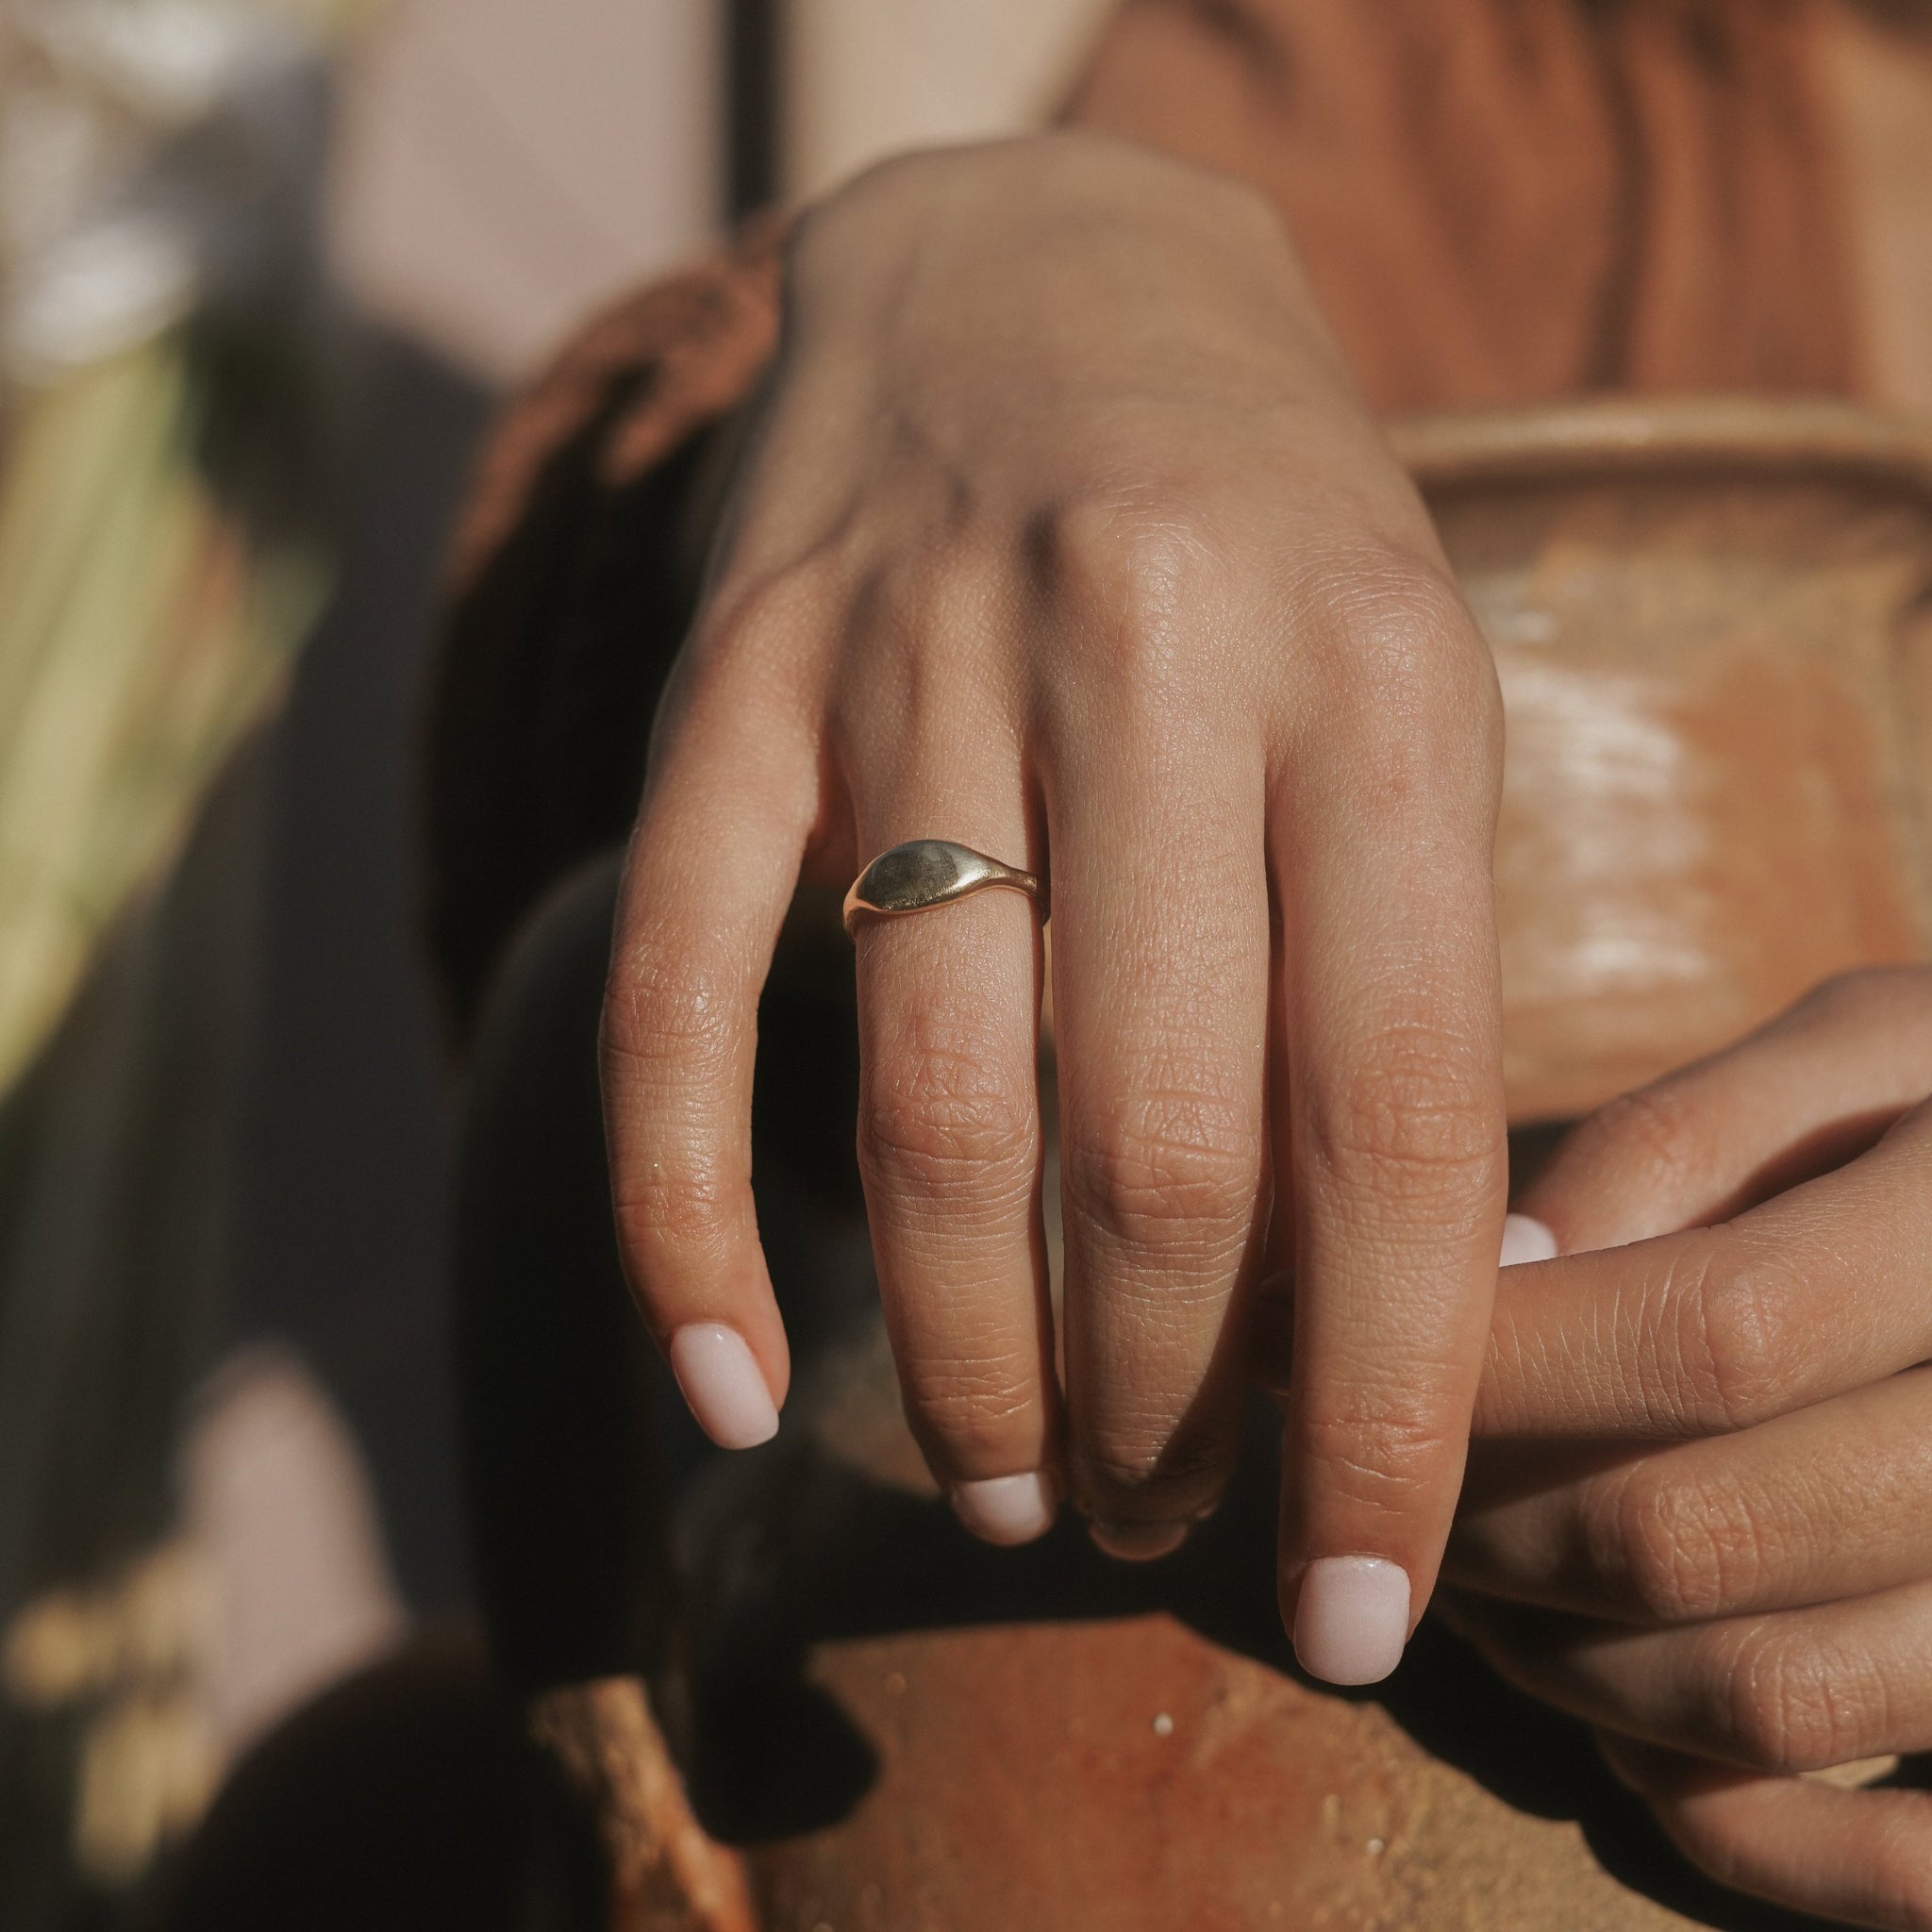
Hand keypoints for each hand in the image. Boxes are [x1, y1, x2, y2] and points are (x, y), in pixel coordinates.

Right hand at [600, 132, 1507, 1682]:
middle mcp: (1142, 648)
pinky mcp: (724, 684)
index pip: (1395, 1118)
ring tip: (997, 1482)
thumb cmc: (1258, 538)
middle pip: (1156, 1147)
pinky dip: (687, 1226)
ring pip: (931, 1106)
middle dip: (1161, 1407)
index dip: (1382, 1403)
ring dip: (965, 1358)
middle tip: (1153, 1517)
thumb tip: (1371, 1328)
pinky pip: (673, 1000)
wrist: (1037, 275)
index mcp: (1372, 675)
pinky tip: (728, 1384)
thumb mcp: (1401, 701)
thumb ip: (1392, 977)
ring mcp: (906, 658)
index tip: (1351, 1594)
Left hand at [1446, 967, 1931, 1928]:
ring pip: (1773, 1697)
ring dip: (1564, 1663)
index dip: (1501, 1372)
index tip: (1338, 1353)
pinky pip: (1900, 1849)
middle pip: (1706, 1534)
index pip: (1714, 1337)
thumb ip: (1673, 1147)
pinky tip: (1628, 1739)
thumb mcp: (1843, 1061)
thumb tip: (1497, 1284)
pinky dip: (1737, 1820)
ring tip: (1481, 1578)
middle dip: (1487, 1521)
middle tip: (1395, 1482)